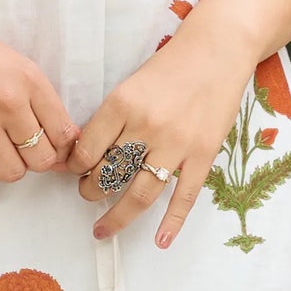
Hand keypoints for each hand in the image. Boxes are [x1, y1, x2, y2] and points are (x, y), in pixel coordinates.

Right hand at [0, 0, 75, 193]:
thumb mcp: (11, 60)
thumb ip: (35, 96)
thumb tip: (57, 133)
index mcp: (29, 79)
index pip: (65, 132)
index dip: (64, 148)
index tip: (55, 148)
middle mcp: (9, 102)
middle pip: (43, 158)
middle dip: (37, 160)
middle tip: (23, 149)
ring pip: (14, 172)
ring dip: (9, 168)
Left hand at [71, 27, 257, 245]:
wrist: (218, 50)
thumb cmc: (171, 66)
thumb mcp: (130, 84)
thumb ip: (110, 118)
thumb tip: (83, 154)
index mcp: (122, 105)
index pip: (86, 150)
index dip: (74, 168)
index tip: (71, 174)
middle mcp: (147, 127)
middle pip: (108, 174)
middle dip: (91, 191)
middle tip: (87, 194)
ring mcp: (177, 144)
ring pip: (139, 193)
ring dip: (118, 215)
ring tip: (103, 226)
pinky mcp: (203, 154)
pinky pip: (184, 196)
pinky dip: (172, 222)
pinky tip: (161, 241)